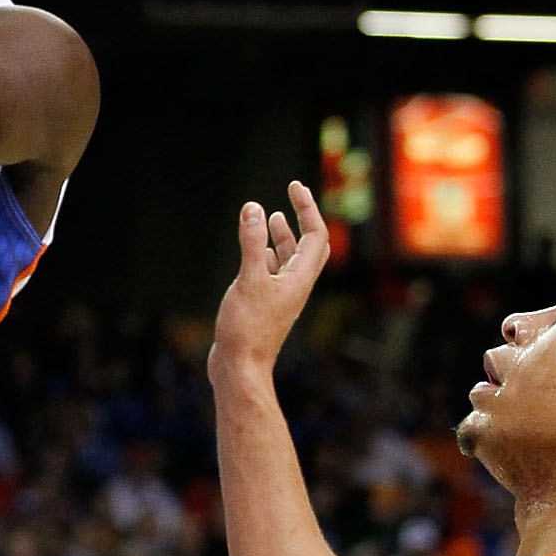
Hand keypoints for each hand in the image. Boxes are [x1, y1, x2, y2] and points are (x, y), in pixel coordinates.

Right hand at [209, 181, 329, 390]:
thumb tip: (253, 208)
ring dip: (284, 236)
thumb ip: (252, 243)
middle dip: (302, 219)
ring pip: (289, 259)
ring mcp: (281, 297)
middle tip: (292, 196)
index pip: (316, 235)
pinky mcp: (265, 306)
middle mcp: (295, 286)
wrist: (239, 368)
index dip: (308, 208)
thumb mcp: (248, 280)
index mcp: (299, 278)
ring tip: (272, 217)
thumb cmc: (247, 329)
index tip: (294, 187)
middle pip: (309, 246)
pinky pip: (273, 273)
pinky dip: (268, 255)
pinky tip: (258, 251)